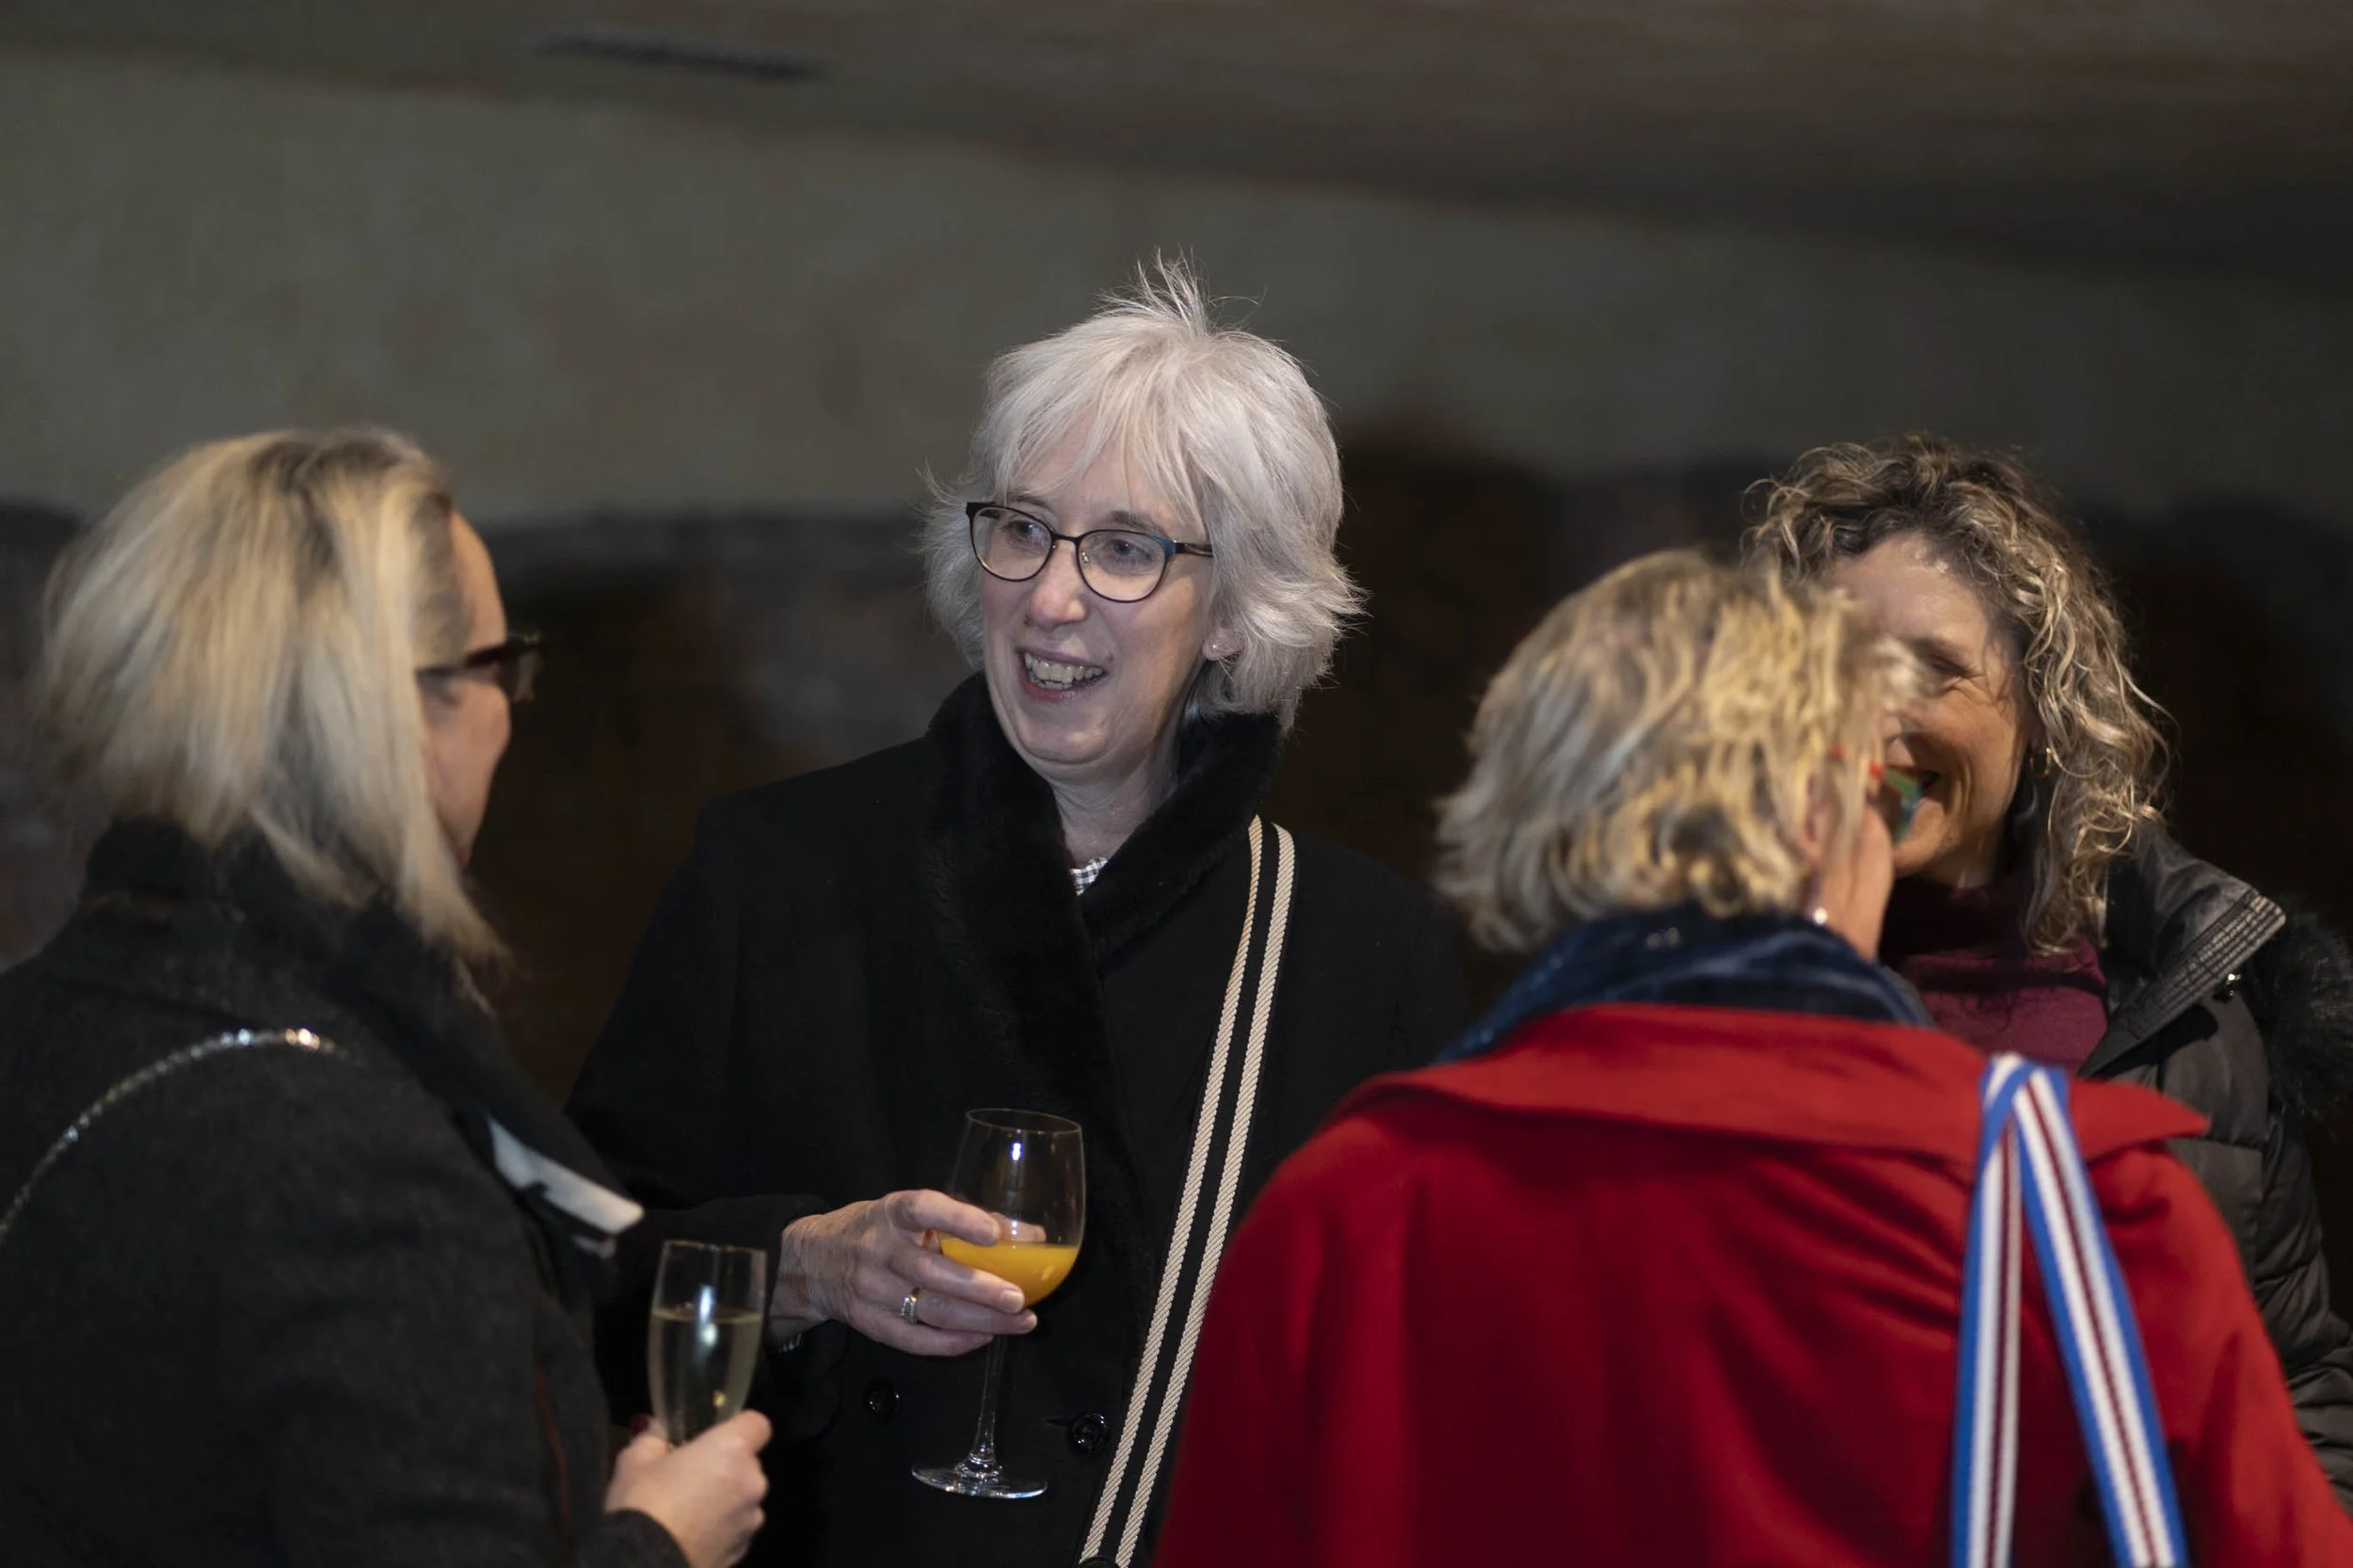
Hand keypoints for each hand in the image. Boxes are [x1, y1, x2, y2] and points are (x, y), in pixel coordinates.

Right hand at [606, 1411, 771, 1567]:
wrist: (643, 1565)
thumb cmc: (642, 1504)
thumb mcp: (634, 1462)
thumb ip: (652, 1439)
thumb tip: (656, 1431)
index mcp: (732, 1449)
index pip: (757, 1424)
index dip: (738, 1428)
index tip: (713, 1438)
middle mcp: (752, 1482)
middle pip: (749, 1465)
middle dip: (725, 1468)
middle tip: (690, 1478)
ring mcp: (751, 1520)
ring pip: (744, 1499)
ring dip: (725, 1501)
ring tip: (688, 1514)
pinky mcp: (743, 1552)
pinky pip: (736, 1529)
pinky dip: (721, 1529)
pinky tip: (690, 1537)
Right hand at [768, 1190, 1034, 1354]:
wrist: (811, 1262)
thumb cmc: (876, 1230)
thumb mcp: (906, 1213)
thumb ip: (962, 1220)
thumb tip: (1032, 1237)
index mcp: (890, 1213)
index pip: (922, 1209)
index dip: (958, 1219)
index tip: (993, 1233)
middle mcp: (878, 1250)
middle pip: (931, 1272)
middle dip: (980, 1288)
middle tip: (1019, 1298)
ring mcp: (870, 1290)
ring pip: (929, 1311)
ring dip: (979, 1320)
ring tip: (1020, 1322)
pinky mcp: (868, 1323)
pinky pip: (913, 1340)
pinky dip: (952, 1343)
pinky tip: (984, 1337)